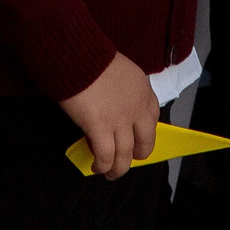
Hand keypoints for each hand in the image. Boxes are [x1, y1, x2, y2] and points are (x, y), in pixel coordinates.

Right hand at [61, 53, 159, 179]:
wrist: (77, 56)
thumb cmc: (91, 57)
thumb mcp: (118, 70)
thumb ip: (121, 89)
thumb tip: (110, 106)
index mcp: (143, 90)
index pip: (153, 117)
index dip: (145, 132)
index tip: (137, 138)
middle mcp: (137, 108)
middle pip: (144, 141)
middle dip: (138, 155)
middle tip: (127, 160)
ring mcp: (120, 120)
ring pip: (125, 155)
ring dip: (118, 168)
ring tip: (110, 174)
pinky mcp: (100, 128)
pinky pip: (105, 155)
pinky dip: (102, 165)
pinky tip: (97, 167)